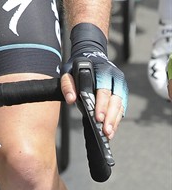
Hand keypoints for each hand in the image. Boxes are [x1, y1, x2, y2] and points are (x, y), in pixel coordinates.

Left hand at [61, 24, 128, 139]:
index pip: (104, 89)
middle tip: (104, 130)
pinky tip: (111, 130)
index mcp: (103, 71)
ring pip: (120, 105)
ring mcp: (120, 86)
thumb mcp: (69, 70)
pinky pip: (121, 108)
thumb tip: (70, 99)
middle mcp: (115, 78)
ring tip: (108, 133)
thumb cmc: (79, 65)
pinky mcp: (121, 93)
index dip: (102, 105)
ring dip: (115, 121)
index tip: (98, 118)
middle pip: (115, 100)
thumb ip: (67, 84)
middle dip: (110, 117)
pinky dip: (116, 119)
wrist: (92, 56)